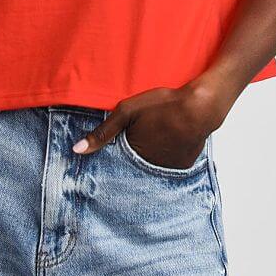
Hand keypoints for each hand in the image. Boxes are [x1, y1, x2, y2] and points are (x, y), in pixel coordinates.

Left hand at [71, 83, 232, 168]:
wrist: (200, 107)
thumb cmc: (162, 105)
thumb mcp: (127, 111)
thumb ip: (102, 132)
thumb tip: (76, 150)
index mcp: (132, 156)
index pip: (117, 162)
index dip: (116, 153)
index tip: (117, 148)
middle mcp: (149, 168)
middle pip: (135, 164)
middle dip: (134, 154)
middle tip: (145, 135)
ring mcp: (167, 169)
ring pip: (152, 164)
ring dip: (151, 154)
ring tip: (159, 135)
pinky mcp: (183, 166)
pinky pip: (169, 164)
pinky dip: (167, 154)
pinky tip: (170, 139)